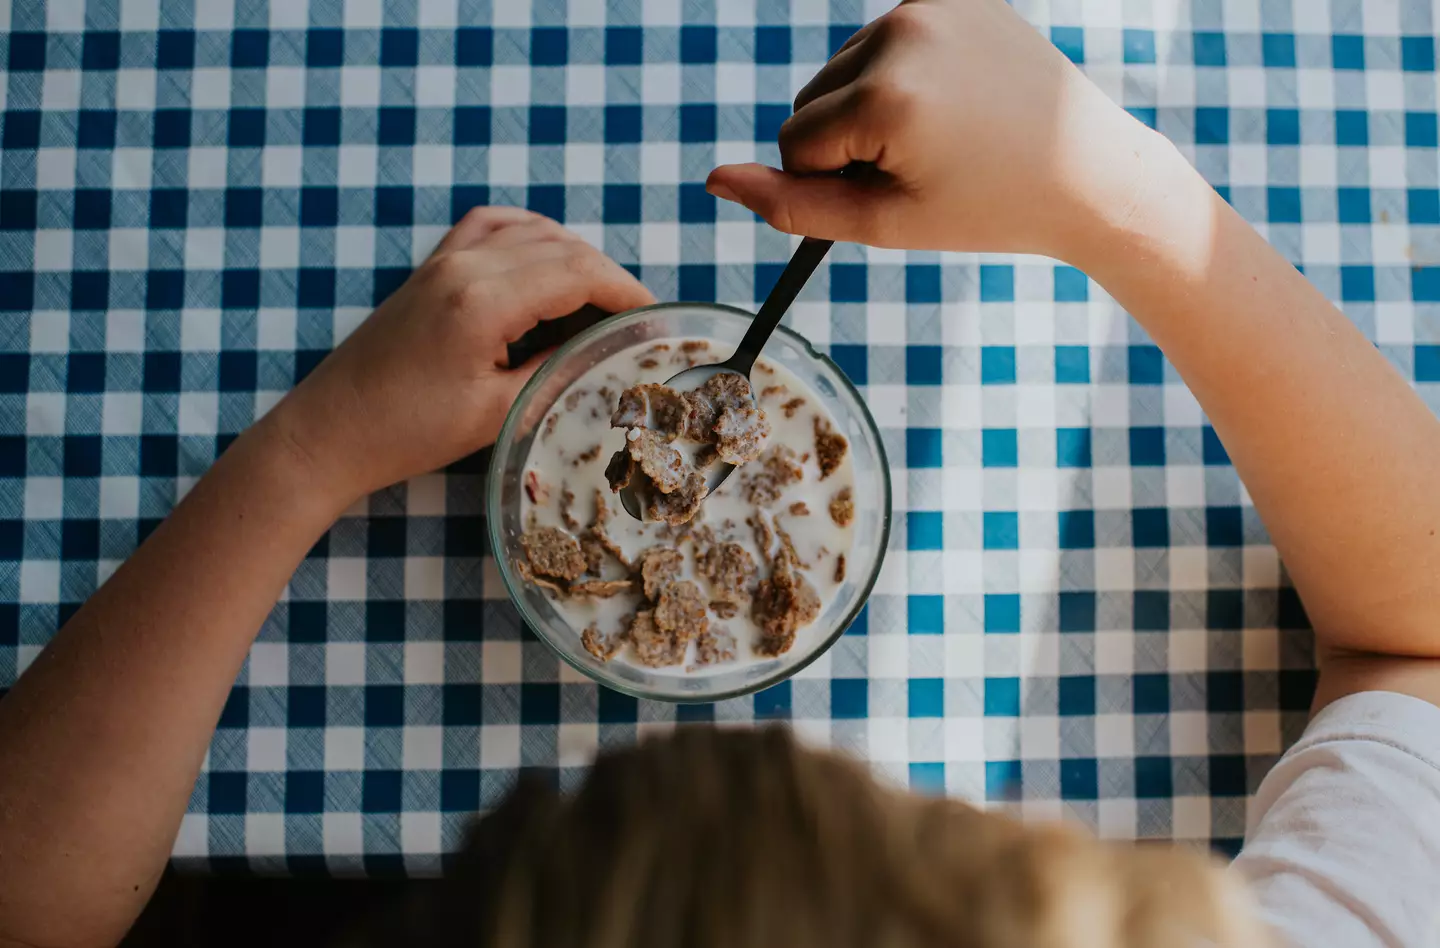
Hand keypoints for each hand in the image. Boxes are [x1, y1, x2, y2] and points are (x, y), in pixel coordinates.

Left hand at [263, 207, 654, 506]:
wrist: (330, 431)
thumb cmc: (408, 432)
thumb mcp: (498, 412)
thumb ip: (556, 372)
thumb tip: (603, 353)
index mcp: (482, 299)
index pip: (578, 272)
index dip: (627, 293)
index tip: (657, 321)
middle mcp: (464, 263)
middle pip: (563, 246)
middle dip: (609, 279)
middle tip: (635, 324)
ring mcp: (443, 259)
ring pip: (533, 231)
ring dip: (574, 260)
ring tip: (597, 307)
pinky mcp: (430, 267)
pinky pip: (494, 226)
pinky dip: (532, 238)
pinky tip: (547, 265)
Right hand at [706, 0, 1165, 261]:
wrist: (1087, 171)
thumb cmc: (987, 209)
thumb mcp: (885, 222)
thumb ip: (792, 204)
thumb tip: (715, 180)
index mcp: (886, 95)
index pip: (795, 140)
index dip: (835, 180)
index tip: (901, 188)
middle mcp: (901, 33)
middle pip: (812, 98)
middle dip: (849, 139)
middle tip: (926, 163)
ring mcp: (928, 4)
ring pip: (842, 69)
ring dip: (870, 106)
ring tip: (941, 132)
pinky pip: (882, 40)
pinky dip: (899, 72)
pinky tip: (949, 95)